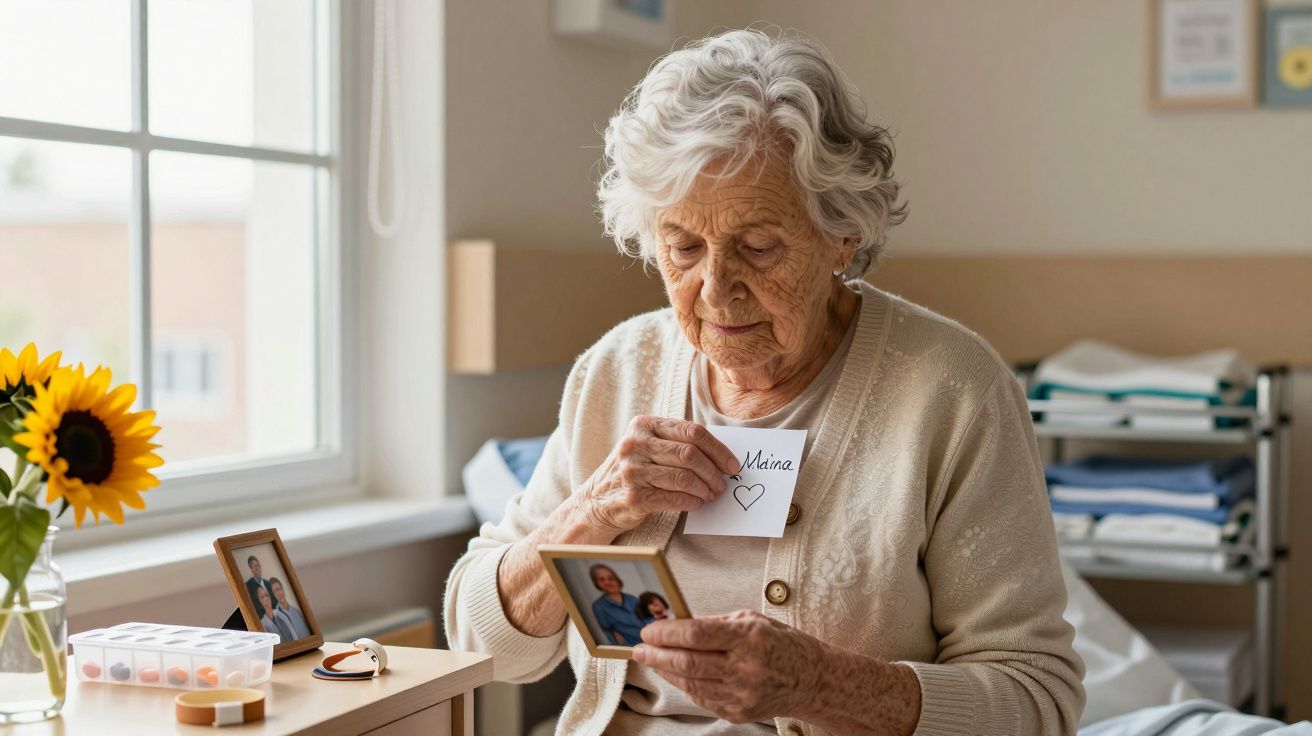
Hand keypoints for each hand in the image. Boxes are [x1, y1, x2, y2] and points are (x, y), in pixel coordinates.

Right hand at [576, 416, 738, 538]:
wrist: (596, 501)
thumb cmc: (632, 471)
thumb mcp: (647, 446)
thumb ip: (676, 443)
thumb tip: (721, 457)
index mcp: (643, 425)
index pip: (692, 431)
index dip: (717, 449)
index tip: (732, 465)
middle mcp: (635, 444)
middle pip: (690, 454)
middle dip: (713, 472)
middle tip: (722, 484)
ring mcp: (632, 470)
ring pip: (684, 477)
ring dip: (704, 489)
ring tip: (711, 495)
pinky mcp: (634, 496)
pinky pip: (674, 498)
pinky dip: (691, 502)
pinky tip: (696, 503)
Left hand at [632, 610, 824, 723]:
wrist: (813, 680)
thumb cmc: (783, 644)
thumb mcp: (752, 620)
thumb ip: (714, 623)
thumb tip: (677, 622)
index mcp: (749, 637)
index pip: (697, 634)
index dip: (667, 632)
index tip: (649, 629)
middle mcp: (745, 667)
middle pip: (688, 662)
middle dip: (657, 654)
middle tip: (639, 647)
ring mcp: (742, 693)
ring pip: (690, 682)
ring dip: (665, 670)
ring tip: (651, 659)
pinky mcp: (738, 712)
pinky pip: (701, 698)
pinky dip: (684, 684)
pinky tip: (674, 674)